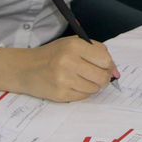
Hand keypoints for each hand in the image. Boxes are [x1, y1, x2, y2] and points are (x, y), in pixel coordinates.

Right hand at [0, 37, 117, 101]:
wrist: (25, 68)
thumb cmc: (52, 55)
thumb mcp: (72, 44)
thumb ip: (96, 52)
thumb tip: (116, 72)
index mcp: (74, 45)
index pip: (105, 59)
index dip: (109, 65)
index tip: (106, 67)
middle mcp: (68, 61)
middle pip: (102, 76)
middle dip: (103, 78)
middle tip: (96, 76)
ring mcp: (64, 79)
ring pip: (94, 89)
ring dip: (92, 86)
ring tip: (81, 79)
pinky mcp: (60, 94)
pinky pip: (83, 97)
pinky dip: (82, 93)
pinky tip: (73, 85)